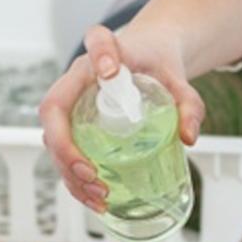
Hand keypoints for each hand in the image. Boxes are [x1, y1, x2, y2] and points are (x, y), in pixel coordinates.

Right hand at [39, 25, 205, 211]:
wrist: (150, 60)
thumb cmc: (158, 64)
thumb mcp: (178, 80)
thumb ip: (188, 104)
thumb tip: (188, 137)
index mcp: (105, 52)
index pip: (96, 40)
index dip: (99, 54)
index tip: (110, 71)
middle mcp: (79, 78)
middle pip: (55, 109)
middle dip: (66, 147)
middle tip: (91, 173)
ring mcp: (71, 105)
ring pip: (53, 139)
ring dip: (69, 172)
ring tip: (99, 194)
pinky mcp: (74, 128)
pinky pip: (64, 154)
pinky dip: (75, 181)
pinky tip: (95, 200)